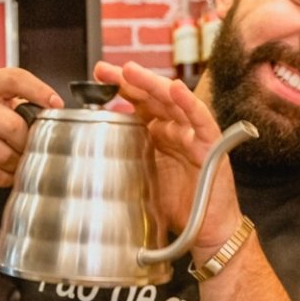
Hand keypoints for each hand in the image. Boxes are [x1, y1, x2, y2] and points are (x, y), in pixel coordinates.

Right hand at [0, 68, 63, 188]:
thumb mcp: (5, 104)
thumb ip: (27, 104)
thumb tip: (57, 113)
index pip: (14, 79)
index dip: (38, 90)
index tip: (56, 105)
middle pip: (13, 127)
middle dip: (28, 142)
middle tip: (32, 146)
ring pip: (4, 155)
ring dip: (18, 162)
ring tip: (19, 158)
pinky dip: (6, 176)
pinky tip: (7, 170)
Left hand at [94, 60, 243, 251]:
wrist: (205, 231)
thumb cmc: (177, 207)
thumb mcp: (142, 180)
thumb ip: (125, 162)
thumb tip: (88, 154)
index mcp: (158, 135)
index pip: (138, 104)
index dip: (120, 88)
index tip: (96, 75)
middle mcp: (175, 130)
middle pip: (152, 97)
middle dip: (128, 81)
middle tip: (105, 69)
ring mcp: (193, 136)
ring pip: (173, 102)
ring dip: (152, 85)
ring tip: (131, 71)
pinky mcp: (211, 148)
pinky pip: (202, 122)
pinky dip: (189, 105)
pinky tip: (176, 90)